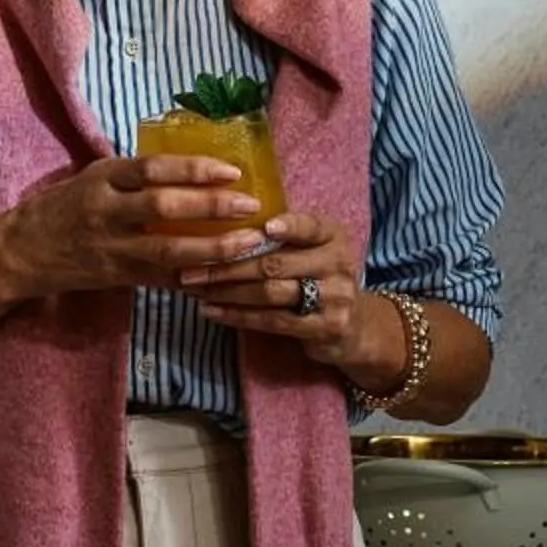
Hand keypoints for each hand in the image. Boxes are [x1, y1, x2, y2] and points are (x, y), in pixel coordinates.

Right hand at [0, 155, 270, 303]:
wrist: (22, 251)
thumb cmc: (66, 206)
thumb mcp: (95, 177)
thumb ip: (136, 174)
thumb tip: (195, 165)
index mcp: (103, 178)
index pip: (153, 168)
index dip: (194, 168)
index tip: (232, 169)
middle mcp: (106, 211)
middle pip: (164, 207)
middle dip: (211, 206)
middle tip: (250, 204)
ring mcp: (112, 248)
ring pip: (168, 250)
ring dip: (213, 248)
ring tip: (248, 242)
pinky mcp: (118, 277)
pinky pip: (163, 278)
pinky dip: (196, 278)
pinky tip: (226, 276)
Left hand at [176, 209, 390, 376]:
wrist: (354, 325)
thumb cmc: (318, 278)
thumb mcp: (312, 250)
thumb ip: (283, 236)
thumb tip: (220, 219)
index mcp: (334, 236)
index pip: (311, 226)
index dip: (289, 226)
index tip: (263, 226)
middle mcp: (338, 264)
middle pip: (276, 263)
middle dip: (228, 265)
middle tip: (192, 266)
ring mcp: (334, 298)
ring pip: (271, 293)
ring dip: (227, 291)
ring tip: (196, 288)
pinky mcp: (324, 328)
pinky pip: (273, 321)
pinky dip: (237, 316)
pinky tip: (212, 311)